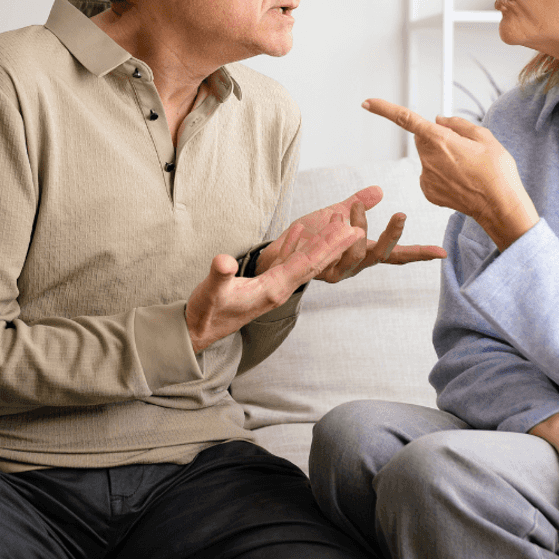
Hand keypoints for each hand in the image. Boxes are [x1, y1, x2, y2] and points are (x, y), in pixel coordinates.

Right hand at [186, 219, 362, 352]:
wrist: (200, 332)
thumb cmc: (206, 314)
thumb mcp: (210, 293)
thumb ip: (219, 276)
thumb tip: (225, 261)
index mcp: (273, 289)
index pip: (307, 264)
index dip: (328, 246)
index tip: (348, 232)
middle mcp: (279, 289)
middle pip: (314, 263)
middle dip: (336, 245)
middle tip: (358, 226)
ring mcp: (274, 287)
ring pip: (303, 262)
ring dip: (321, 244)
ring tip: (337, 225)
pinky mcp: (265, 285)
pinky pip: (286, 262)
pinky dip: (295, 245)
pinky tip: (299, 230)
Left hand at [257, 185, 446, 282]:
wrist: (276, 254)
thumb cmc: (308, 238)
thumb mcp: (336, 215)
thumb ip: (357, 204)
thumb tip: (379, 190)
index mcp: (363, 253)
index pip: (396, 254)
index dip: (419, 253)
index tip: (442, 252)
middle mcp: (354, 266)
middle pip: (382, 254)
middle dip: (393, 235)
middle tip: (401, 214)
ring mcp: (338, 271)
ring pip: (357, 252)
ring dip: (356, 226)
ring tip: (347, 208)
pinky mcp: (319, 272)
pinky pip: (332, 252)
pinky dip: (332, 233)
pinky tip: (329, 219)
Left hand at [362, 98, 538, 250]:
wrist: (499, 206)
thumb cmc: (497, 171)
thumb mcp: (484, 137)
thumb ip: (458, 124)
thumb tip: (440, 120)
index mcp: (440, 139)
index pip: (405, 118)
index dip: (384, 109)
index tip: (368, 102)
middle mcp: (428, 158)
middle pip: (423, 139)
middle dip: (438, 138)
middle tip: (464, 149)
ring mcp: (426, 177)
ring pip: (429, 158)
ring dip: (442, 158)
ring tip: (467, 169)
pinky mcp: (428, 192)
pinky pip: (430, 176)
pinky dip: (442, 176)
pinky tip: (461, 182)